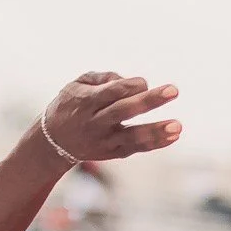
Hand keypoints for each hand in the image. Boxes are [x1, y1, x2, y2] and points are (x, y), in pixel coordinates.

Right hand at [40, 73, 181, 164]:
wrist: (53, 142)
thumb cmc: (72, 104)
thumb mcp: (78, 84)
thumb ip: (104, 78)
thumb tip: (133, 82)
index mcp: (86, 102)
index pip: (112, 92)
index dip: (130, 85)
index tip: (143, 83)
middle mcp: (95, 123)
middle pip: (124, 111)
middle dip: (149, 100)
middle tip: (174, 90)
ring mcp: (104, 141)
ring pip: (132, 136)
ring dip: (156, 130)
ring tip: (178, 126)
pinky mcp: (112, 153)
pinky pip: (136, 148)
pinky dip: (155, 143)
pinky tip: (173, 136)